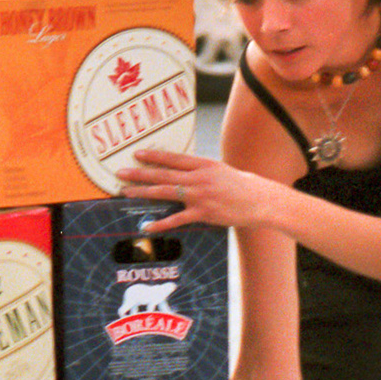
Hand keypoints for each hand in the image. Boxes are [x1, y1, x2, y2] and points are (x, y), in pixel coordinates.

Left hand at [116, 149, 273, 233]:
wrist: (259, 200)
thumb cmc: (239, 185)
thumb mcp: (219, 170)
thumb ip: (198, 171)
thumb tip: (179, 170)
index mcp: (203, 165)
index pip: (174, 158)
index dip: (154, 155)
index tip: (137, 153)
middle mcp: (199, 178)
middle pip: (164, 174)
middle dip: (140, 173)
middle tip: (121, 173)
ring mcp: (200, 195)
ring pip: (166, 192)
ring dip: (144, 192)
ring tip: (126, 192)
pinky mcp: (203, 213)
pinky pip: (177, 219)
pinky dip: (161, 223)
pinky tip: (148, 225)